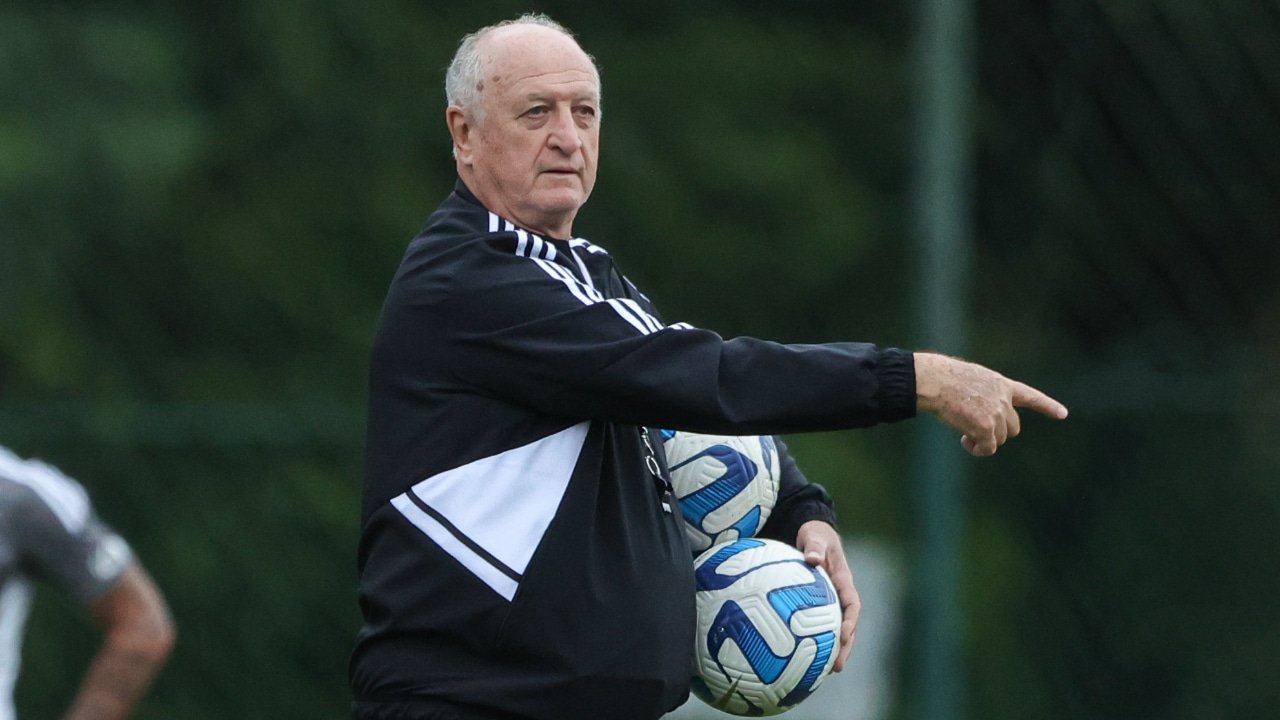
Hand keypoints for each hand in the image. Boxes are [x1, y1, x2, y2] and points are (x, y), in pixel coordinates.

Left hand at [795, 520, 858, 671]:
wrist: (814, 533)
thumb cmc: (816, 535)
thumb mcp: (815, 536)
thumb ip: (814, 547)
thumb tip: (812, 558)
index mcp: (844, 580)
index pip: (852, 605)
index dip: (850, 622)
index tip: (845, 636)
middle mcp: (840, 594)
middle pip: (848, 626)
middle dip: (845, 647)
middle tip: (837, 667)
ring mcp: (831, 601)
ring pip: (835, 629)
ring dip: (833, 650)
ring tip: (824, 673)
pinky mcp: (818, 605)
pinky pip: (819, 625)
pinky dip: (816, 640)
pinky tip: (800, 656)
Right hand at [913, 352, 1067, 455]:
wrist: (935, 381)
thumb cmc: (944, 378)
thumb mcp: (972, 379)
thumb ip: (985, 394)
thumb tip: (980, 419)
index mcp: (1001, 384)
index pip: (1030, 396)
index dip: (1047, 406)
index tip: (1063, 414)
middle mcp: (1004, 399)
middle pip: (1012, 428)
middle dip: (997, 432)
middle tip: (975, 429)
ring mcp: (996, 414)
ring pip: (999, 439)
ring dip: (984, 440)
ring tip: (964, 434)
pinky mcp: (985, 428)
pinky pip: (987, 448)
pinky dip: (978, 449)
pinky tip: (965, 441)